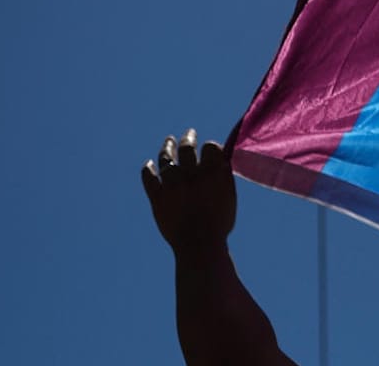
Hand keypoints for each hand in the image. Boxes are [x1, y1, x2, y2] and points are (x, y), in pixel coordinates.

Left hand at [141, 128, 236, 255]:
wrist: (199, 244)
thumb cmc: (219, 223)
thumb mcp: (229, 196)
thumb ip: (223, 176)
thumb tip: (220, 161)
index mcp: (214, 172)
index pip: (211, 146)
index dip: (210, 146)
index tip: (209, 149)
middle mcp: (192, 174)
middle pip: (187, 148)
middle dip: (188, 138)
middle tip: (189, 133)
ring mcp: (172, 184)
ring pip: (166, 159)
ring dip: (167, 148)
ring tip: (168, 141)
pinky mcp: (157, 197)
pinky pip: (149, 178)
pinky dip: (148, 170)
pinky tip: (148, 164)